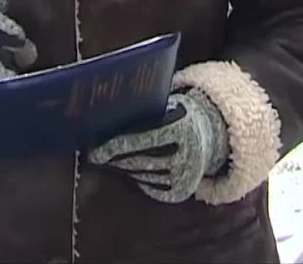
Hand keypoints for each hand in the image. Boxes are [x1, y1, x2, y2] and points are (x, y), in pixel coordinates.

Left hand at [88, 88, 227, 202]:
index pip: (141, 140)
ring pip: (140, 175)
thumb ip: (143, 115)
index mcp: (183, 128)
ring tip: (111, 159)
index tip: (95, 151)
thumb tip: (105, 120)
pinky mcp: (179, 192)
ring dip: (122, 167)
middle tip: (95, 154)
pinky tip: (128, 168)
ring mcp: (184, 177)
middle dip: (113, 158)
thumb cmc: (176, 118)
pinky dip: (136, 178)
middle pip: (138, 161)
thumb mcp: (166, 108)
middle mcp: (186, 155)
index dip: (115, 147)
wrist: (207, 138)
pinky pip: (148, 187)